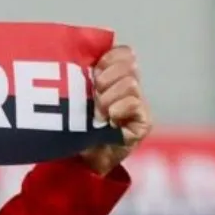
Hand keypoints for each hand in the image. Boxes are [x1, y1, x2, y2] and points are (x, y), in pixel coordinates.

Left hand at [80, 45, 151, 175]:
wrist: (78, 161)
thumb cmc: (72, 127)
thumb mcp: (71, 96)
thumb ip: (76, 75)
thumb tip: (73, 53)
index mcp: (114, 77)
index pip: (123, 54)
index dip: (107, 60)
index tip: (92, 73)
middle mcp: (130, 88)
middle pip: (128, 64)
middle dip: (105, 78)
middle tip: (93, 95)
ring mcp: (138, 105)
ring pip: (130, 83)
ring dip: (108, 97)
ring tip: (97, 112)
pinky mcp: (143, 122)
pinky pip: (134, 103)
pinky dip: (118, 109)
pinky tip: (108, 119)